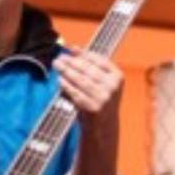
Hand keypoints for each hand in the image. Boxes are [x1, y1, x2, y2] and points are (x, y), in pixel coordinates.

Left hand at [53, 49, 123, 174]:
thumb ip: (89, 66)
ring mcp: (104, 98)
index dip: (83, 53)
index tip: (70, 49)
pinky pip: (76, 94)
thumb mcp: (100, 82)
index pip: (98, 60)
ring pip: (81, 80)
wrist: (103, 127)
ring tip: (57, 65)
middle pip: (88, 69)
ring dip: (66, 71)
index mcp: (118, 76)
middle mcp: (113, 87)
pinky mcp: (93, 108)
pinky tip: (60, 80)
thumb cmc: (98, 99)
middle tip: (59, 58)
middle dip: (71, 62)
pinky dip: (66, 86)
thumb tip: (72, 48)